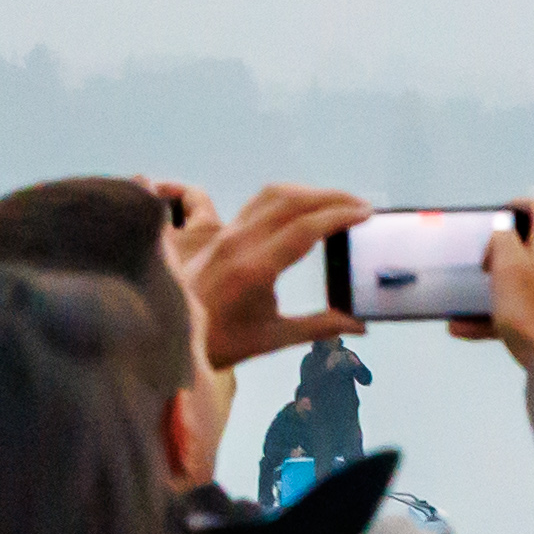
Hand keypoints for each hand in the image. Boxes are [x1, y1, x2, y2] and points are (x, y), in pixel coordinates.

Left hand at [170, 181, 369, 370]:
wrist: (168, 334)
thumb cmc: (221, 342)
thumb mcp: (272, 338)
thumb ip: (320, 326)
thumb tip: (361, 324)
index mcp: (255, 269)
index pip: (305, 229)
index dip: (339, 217)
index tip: (366, 215)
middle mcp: (239, 243)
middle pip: (292, 201)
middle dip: (332, 197)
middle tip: (361, 206)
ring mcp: (226, 233)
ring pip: (273, 194)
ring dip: (310, 192)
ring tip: (338, 202)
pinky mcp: (219, 231)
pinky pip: (258, 201)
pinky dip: (287, 196)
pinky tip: (303, 205)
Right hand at [464, 191, 533, 363]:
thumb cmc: (531, 310)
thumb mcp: (509, 267)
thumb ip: (504, 240)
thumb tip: (503, 229)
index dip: (518, 206)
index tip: (495, 219)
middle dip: (502, 253)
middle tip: (482, 265)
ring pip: (524, 283)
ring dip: (493, 290)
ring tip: (464, 305)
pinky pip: (525, 311)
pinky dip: (496, 316)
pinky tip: (462, 329)